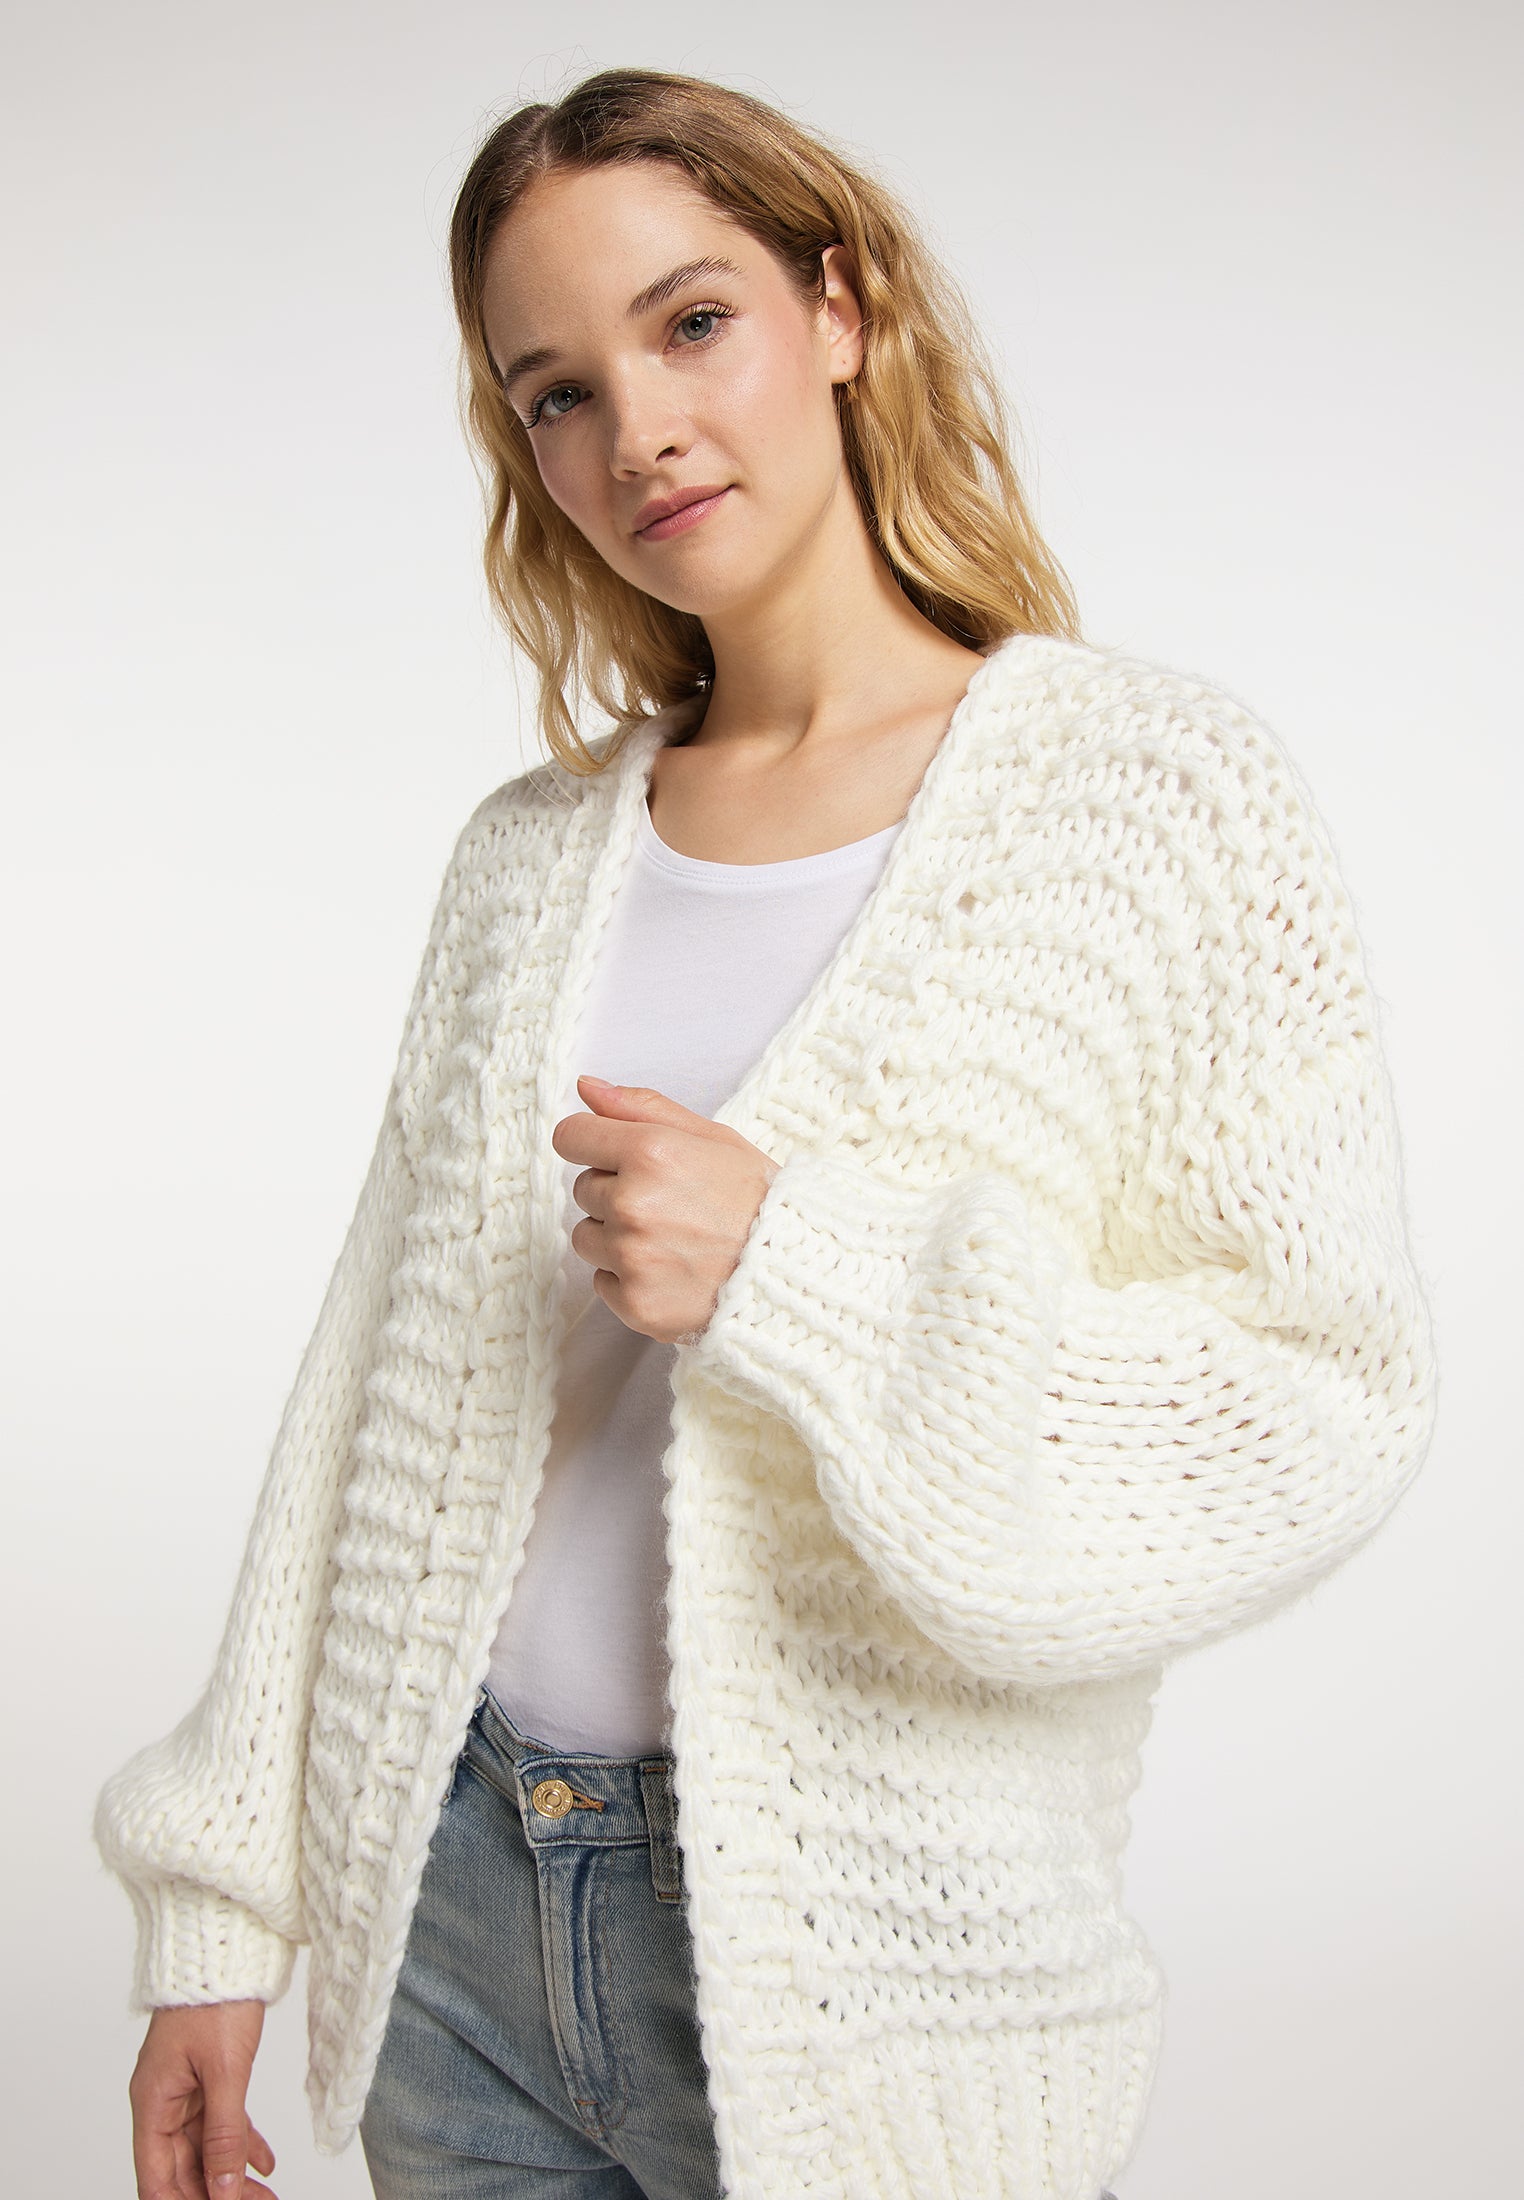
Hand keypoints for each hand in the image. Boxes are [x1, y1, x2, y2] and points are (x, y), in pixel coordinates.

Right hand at [128, 2000, 277, 2198]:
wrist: (226, 1948)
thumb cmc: (215, 1997)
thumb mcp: (225, 2071)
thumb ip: (224, 2134)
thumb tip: (221, 2190)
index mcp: (153, 2103)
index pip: (157, 2178)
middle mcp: (163, 2101)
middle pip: (182, 2168)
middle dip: (215, 2194)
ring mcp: (184, 2090)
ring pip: (204, 2149)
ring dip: (231, 2175)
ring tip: (265, 2196)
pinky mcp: (206, 2076)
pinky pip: (220, 2122)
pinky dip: (241, 2144)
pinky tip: (263, 2164)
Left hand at [552, 1075, 779, 1344]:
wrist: (794, 1271)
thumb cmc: (758, 1199)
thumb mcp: (712, 1137)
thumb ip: (643, 1107)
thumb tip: (585, 1087)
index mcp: (650, 1152)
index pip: (571, 1136)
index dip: (593, 1143)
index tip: (617, 1157)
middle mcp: (633, 1204)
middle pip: (582, 1189)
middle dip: (616, 1192)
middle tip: (670, 1204)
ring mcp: (632, 1257)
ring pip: (585, 1237)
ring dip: (616, 1237)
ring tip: (670, 1240)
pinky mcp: (635, 1303)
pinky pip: (602, 1281)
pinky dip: (628, 1279)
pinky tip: (671, 1271)